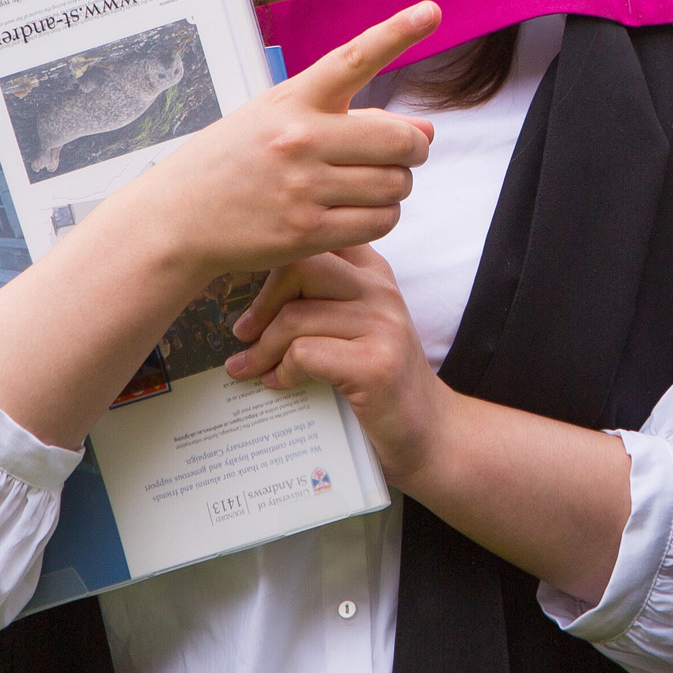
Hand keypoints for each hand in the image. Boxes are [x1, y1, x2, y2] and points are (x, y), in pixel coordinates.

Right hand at [105, 1, 442, 286]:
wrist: (176, 218)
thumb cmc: (233, 162)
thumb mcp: (277, 121)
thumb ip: (350, 119)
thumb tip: (428, 129)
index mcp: (291, 99)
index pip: (353, 58)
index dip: (397, 32)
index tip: (432, 11)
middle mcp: (300, 138)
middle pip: (400, 138)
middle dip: (415, 147)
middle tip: (406, 153)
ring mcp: (303, 187)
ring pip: (396, 184)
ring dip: (396, 185)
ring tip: (369, 184)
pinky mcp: (307, 231)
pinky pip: (380, 221)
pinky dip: (382, 217)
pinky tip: (360, 213)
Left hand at [225, 246, 446, 461]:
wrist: (428, 433)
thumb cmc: (378, 380)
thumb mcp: (356, 326)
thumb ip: (322, 298)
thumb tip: (251, 295)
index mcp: (375, 274)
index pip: (315, 239)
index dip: (274, 259)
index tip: (252, 294)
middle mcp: (382, 292)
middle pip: (300, 267)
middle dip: (260, 302)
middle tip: (244, 333)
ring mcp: (383, 326)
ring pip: (294, 316)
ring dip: (262, 348)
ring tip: (250, 367)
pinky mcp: (376, 366)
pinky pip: (304, 353)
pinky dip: (281, 371)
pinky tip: (279, 383)